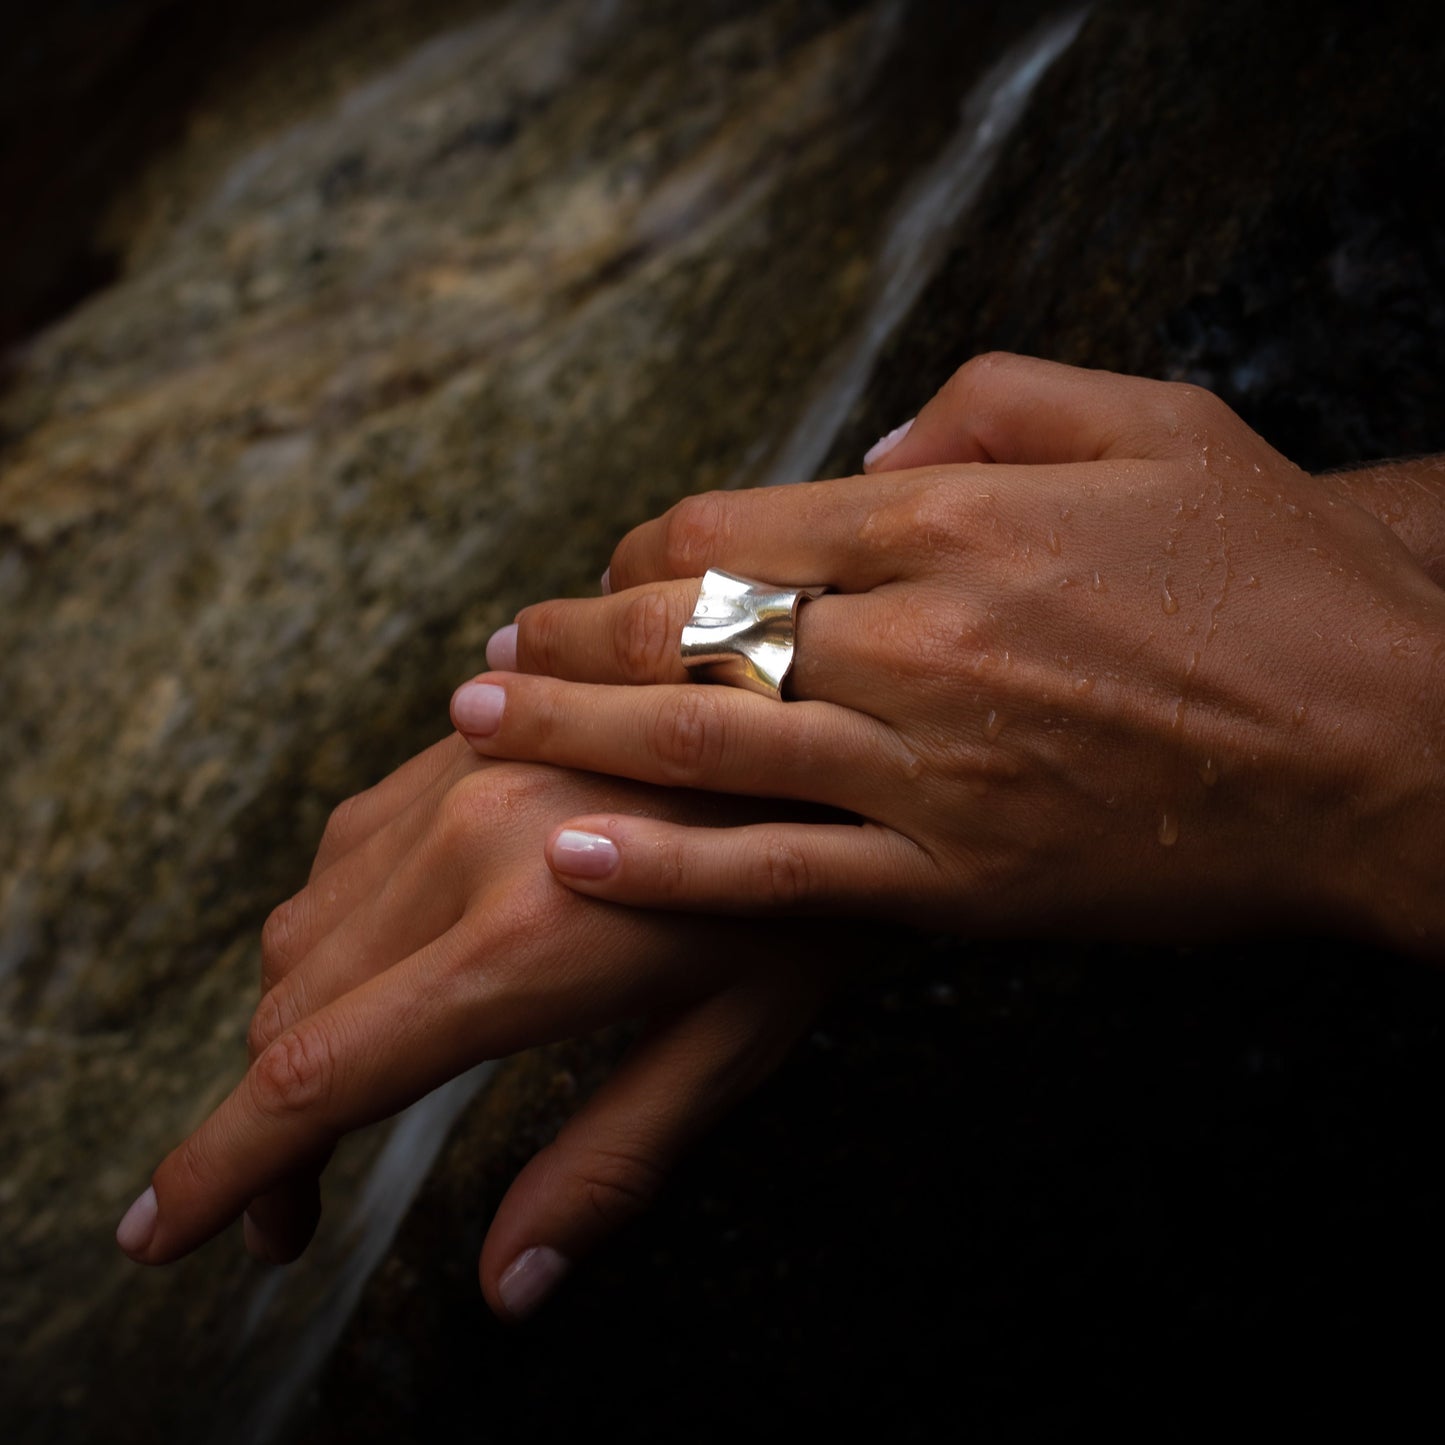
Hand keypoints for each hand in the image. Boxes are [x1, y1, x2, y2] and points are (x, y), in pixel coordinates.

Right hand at [116, 737, 823, 1319]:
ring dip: (294, 1028)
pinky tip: (384, 969)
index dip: (219, 1170)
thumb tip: (506, 1286)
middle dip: (260, 1125)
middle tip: (289, 1213)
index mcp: (527, 941)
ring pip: (307, 925)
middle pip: (291, 1007)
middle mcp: (468, 843)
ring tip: (337, 1101)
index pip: (320, 1076)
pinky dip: (334, 932)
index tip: (157, 1236)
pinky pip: (350, 848)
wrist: (839, 712)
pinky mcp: (473, 737)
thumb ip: (611, 1162)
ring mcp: (464, 774)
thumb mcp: (737, 1041)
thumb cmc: (823, 891)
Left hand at [451, 355, 1444, 954]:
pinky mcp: (956, 880)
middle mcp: (919, 641)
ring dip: (575, 732)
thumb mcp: (1150, 424)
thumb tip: (862, 453)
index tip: (605, 569)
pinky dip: (670, 869)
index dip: (644, 549)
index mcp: (954, 522)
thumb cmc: (1270, 576)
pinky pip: (782, 875)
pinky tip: (576, 853)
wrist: (1383, 741)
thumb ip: (990, 404)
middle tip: (489, 645)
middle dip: (572, 634)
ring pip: (706, 746)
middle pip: (690, 632)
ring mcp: (929, 770)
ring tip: (481, 720)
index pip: (736, 529)